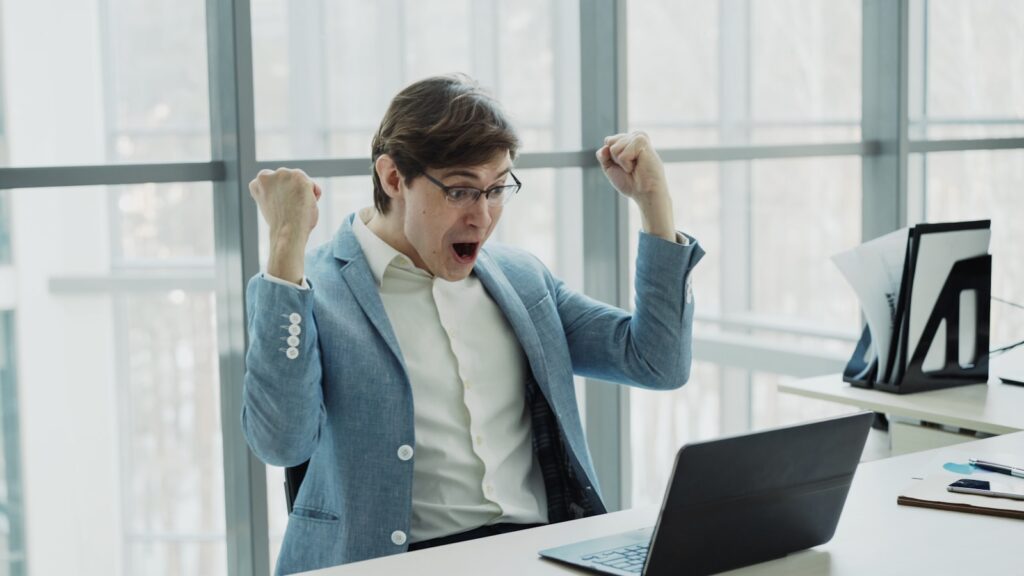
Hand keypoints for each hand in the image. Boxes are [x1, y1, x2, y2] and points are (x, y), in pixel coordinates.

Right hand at [249, 168, 321, 283]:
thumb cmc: (281, 225)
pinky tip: (306, 206)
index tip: (281, 207)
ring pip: (300, 181)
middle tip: (290, 209)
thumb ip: (275, 193)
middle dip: (293, 192)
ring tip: (297, 208)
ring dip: (303, 193)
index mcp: (257, 183)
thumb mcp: (270, 205)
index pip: (274, 182)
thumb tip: (290, 190)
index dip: (281, 195)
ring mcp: (282, 174)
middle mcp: (267, 174)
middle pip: (288, 179)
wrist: (286, 233)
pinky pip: (312, 186)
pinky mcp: (298, 176)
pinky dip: (313, 196)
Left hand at [596, 131, 675, 240]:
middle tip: (630, 170)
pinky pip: (624, 147)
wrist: (646, 195)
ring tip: (634, 168)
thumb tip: (605, 145)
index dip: (610, 156)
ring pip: (616, 145)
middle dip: (615, 159)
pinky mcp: (644, 143)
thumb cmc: (632, 185)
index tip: (625, 169)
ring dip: (622, 161)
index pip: (609, 141)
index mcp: (630, 144)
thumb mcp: (612, 170)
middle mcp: (636, 138)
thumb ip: (605, 156)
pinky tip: (637, 166)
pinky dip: (627, 160)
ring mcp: (641, 139)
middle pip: (610, 141)